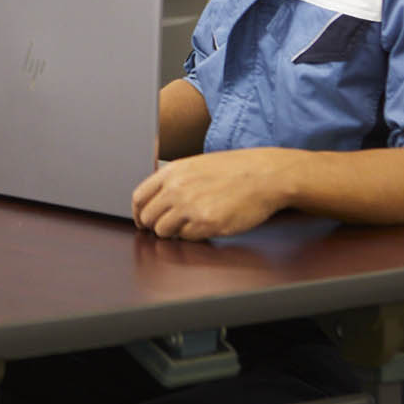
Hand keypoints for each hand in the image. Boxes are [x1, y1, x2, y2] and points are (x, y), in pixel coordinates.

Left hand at [132, 148, 295, 239]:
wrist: (265, 175)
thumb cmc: (235, 169)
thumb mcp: (195, 165)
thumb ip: (174, 180)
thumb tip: (156, 200)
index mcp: (172, 172)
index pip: (139, 198)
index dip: (138, 213)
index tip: (142, 221)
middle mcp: (177, 189)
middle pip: (148, 217)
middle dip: (155, 225)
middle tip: (167, 227)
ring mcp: (191, 207)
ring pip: (164, 231)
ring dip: (173, 233)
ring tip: (190, 225)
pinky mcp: (208, 224)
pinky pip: (187, 238)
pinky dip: (192, 236)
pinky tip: (205, 226)